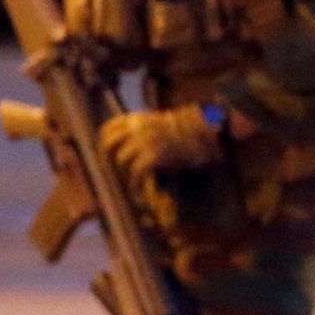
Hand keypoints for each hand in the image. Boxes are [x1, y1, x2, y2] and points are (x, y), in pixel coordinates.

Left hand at [99, 105, 215, 187]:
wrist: (208, 136)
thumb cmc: (186, 137)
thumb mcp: (160, 128)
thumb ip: (142, 134)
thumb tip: (124, 150)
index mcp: (138, 118)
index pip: (109, 130)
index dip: (105, 145)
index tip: (108, 158)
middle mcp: (139, 126)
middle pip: (109, 145)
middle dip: (110, 163)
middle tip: (119, 177)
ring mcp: (146, 139)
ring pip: (122, 160)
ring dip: (125, 177)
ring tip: (133, 189)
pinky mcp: (155, 154)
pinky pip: (136, 172)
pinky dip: (136, 186)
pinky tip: (140, 196)